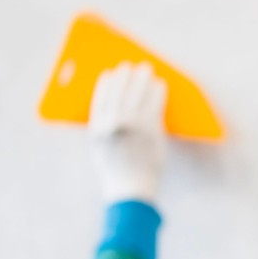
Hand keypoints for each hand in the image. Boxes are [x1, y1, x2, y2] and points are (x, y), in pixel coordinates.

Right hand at [90, 61, 167, 203]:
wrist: (131, 192)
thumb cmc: (117, 173)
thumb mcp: (101, 150)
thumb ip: (105, 129)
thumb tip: (112, 108)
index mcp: (98, 129)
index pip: (99, 98)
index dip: (105, 84)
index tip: (109, 73)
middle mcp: (113, 124)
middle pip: (119, 91)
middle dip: (125, 75)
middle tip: (130, 66)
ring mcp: (133, 126)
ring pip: (137, 93)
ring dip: (142, 78)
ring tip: (147, 69)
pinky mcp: (151, 129)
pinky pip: (154, 104)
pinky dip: (157, 92)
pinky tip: (159, 85)